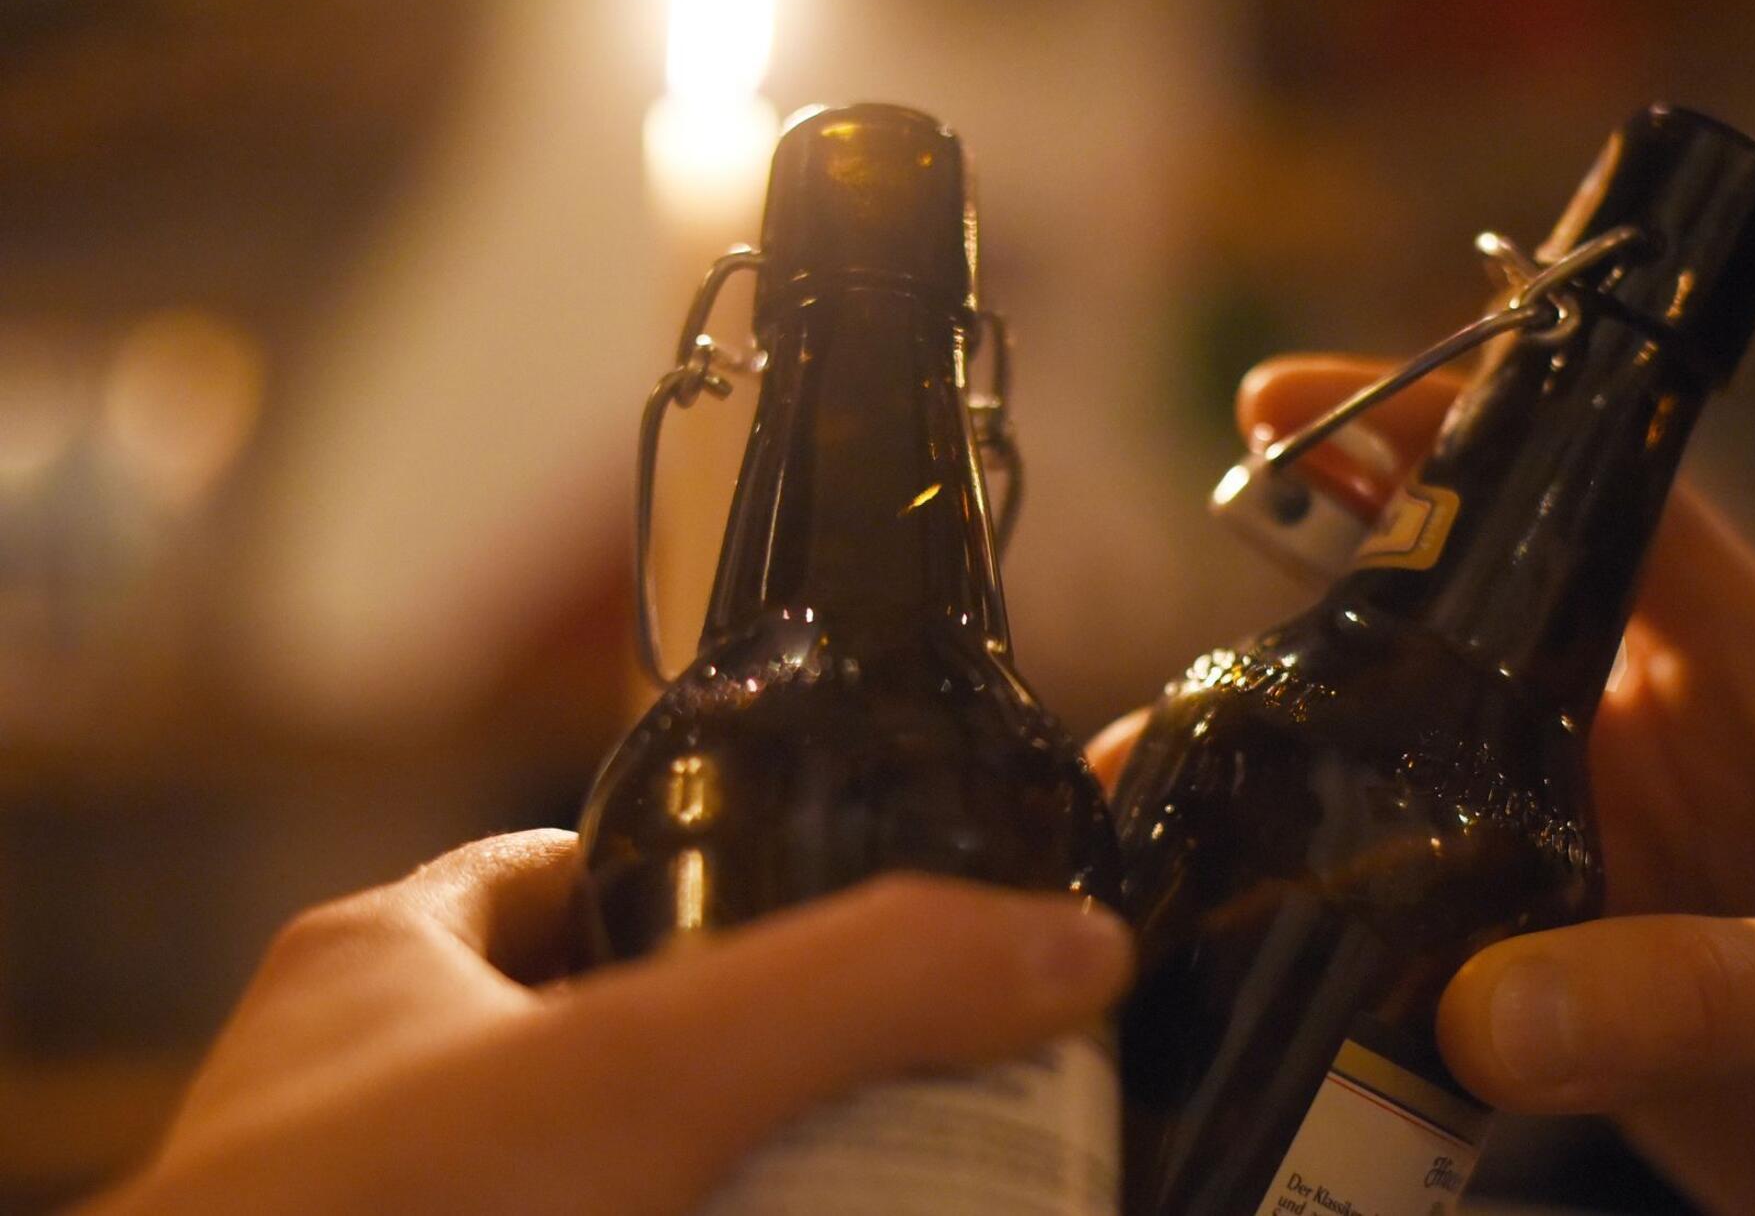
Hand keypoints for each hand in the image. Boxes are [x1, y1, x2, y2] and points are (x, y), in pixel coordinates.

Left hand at [84, 833, 1131, 1215]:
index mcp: (393, 967)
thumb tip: (1076, 939)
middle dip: (769, 1073)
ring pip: (621, 1180)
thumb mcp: (641, 1071)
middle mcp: (380, 1103)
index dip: (722, 874)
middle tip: (918, 1097)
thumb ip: (861, 985)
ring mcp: (414, 1214)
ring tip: (891, 1188)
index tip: (854, 918)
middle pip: (625, 1047)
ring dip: (745, 1187)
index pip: (580, 870)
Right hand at [1090, 355, 1754, 1213]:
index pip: (1603, 499)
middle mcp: (1673, 746)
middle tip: (1194, 594)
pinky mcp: (1580, 971)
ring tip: (1177, 768)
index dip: (1461, 429)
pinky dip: (1346, 906)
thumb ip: (1698, 993)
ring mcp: (1617, 859)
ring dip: (1317, 762)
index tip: (1299, 405)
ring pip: (1436, 769)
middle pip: (1481, 623)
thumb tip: (1483, 1009)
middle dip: (1334, 594)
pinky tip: (1251, 913)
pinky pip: (1439, 912)